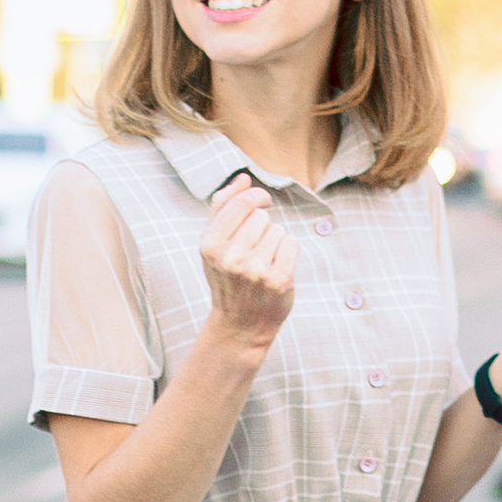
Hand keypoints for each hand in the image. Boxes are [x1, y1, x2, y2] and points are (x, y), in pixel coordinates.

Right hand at [199, 179, 294, 353]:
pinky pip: (291, 243)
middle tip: (253, 250)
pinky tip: (275, 269)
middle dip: (262, 227)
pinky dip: (287, 252)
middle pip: (261, 216)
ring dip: (274, 241)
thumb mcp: (213, 243)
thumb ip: (222, 206)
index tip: (261, 202)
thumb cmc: (227, 277)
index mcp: (211, 245)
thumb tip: (243, 178)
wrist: (240, 323)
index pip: (242, 203)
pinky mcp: (279, 280)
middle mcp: (232, 258)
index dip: (256, 197)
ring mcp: (256, 271)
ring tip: (262, 262)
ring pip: (277, 230)